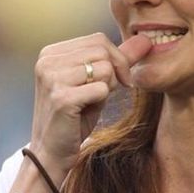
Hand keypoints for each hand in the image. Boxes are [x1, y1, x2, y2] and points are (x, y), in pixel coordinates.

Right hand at [30, 32, 151, 176]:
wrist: (51, 153)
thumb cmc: (74, 119)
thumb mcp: (95, 84)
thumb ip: (116, 61)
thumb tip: (145, 40)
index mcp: (51, 53)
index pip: (98, 39)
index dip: (118, 59)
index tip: (122, 80)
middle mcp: (48, 61)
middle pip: (102, 50)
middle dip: (115, 73)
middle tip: (107, 94)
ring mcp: (52, 78)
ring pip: (104, 68)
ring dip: (107, 88)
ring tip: (91, 103)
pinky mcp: (61, 98)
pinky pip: (100, 89)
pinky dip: (101, 101)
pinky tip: (86, 112)